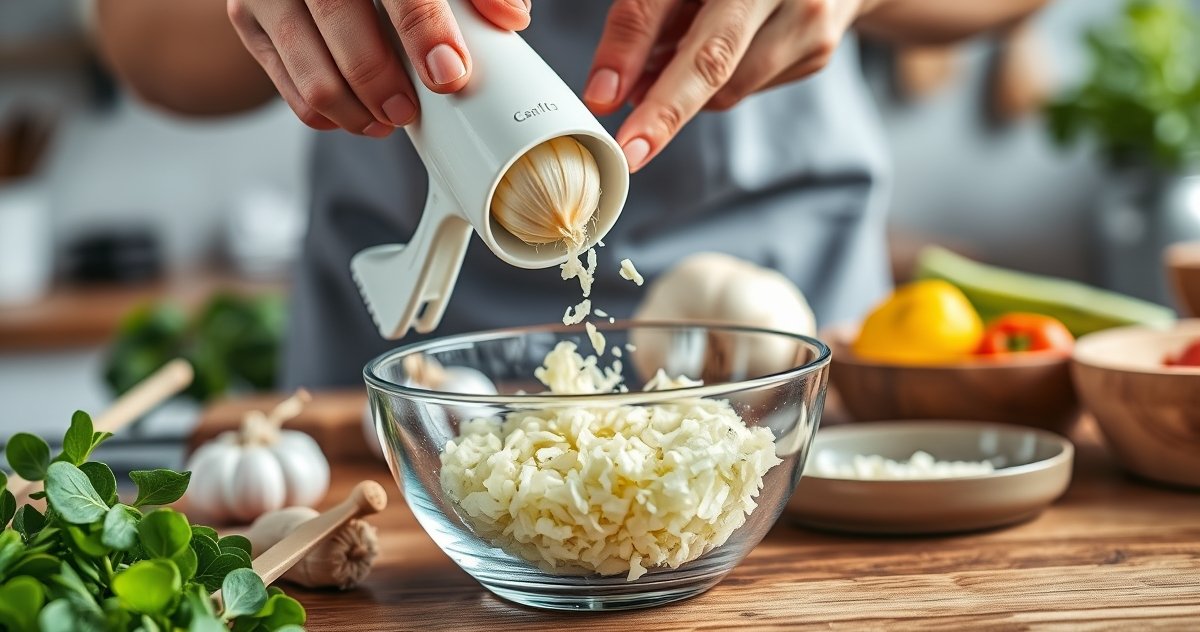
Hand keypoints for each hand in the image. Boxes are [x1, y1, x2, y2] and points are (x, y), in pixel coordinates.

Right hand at [227, 0, 531, 135]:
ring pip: (308, 65)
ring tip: (389, 121)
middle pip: (338, 17)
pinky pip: (285, 83)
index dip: (422, 25)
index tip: (449, 72)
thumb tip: (510, 14)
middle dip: (380, 78)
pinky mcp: (247, 16)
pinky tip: (359, 117)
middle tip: (410, 111)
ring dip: (353, 107)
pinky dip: (325, 112)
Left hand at [583, 0, 875, 171]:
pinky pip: (747, 87)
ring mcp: (810, 25)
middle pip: (716, 66)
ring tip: (662, 60)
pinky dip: (716, 81)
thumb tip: (607, 91)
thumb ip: (639, 21)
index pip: (685, 31)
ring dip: (683, 90)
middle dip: (665, 114)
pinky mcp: (816, 53)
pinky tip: (709, 50)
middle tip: (630, 151)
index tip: (612, 116)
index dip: (643, 72)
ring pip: (727, 87)